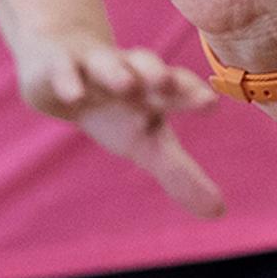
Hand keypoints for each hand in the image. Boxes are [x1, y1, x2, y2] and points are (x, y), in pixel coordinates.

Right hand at [13, 28, 226, 216]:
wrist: (62, 69)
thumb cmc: (116, 112)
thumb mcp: (146, 145)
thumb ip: (181, 176)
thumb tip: (219, 212)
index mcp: (156, 92)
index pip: (181, 88)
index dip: (194, 95)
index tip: (210, 104)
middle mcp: (131, 74)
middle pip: (149, 69)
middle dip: (159, 75)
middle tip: (168, 84)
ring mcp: (94, 68)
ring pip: (108, 64)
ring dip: (118, 73)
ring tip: (126, 85)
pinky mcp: (58, 68)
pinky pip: (63, 71)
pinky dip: (68, 82)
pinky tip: (74, 96)